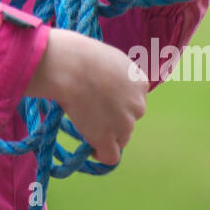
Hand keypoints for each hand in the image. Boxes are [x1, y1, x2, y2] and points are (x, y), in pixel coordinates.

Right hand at [24, 29, 147, 164]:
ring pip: (121, 138)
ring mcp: (125, 124)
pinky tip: (91, 148)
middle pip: (129, 120)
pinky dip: (101, 154)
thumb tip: (100, 83)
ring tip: (86, 126)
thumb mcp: (107, 58)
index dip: (118, 102)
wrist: (70, 66)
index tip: (103, 101)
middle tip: (91, 112)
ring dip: (107, 134)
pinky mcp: (108, 139)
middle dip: (114, 119)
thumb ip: (112, 74)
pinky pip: (110, 156)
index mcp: (140, 82)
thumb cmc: (79, 54)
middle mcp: (138, 104)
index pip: (134, 100)